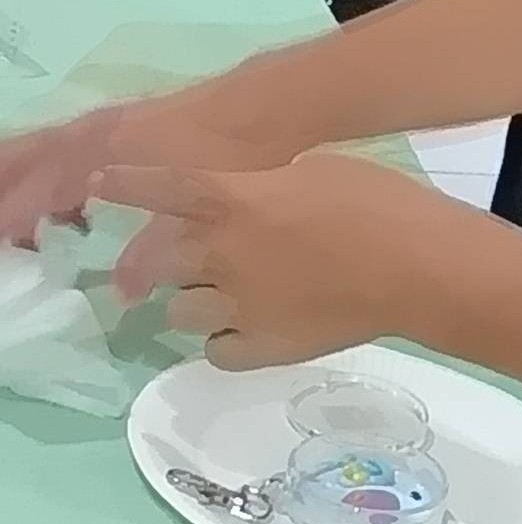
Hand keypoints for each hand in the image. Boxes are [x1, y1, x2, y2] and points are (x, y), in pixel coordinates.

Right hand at [0, 80, 274, 247]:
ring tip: (10, 224)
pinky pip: (66, 151)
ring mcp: (105, 128)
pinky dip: (50, 176)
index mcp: (98, 151)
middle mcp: (92, 135)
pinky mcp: (122, 128)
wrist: (261, 108)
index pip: (36, 186)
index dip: (9, 214)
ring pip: (43, 153)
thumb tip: (122, 291)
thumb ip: (150, 251)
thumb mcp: (189, 209)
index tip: (0, 244)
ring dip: (17, 180)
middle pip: (25, 160)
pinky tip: (63, 209)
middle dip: (2, 189)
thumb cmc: (224, 154)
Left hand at [91, 152, 472, 367]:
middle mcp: (222, 253)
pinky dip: (223, 340)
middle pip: (157, 260)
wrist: (418, 269)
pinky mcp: (263, 348)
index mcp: (234, 200)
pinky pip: (215, 350)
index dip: (126, 185)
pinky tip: (245, 330)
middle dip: (159, 260)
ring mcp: (239, 306)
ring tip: (224, 297)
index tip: (101, 183)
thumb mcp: (313, 172)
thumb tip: (243, 203)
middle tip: (175, 263)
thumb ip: (262, 188)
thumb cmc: (379, 204)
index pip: (160, 190)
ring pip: (179, 310)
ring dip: (193, 300)